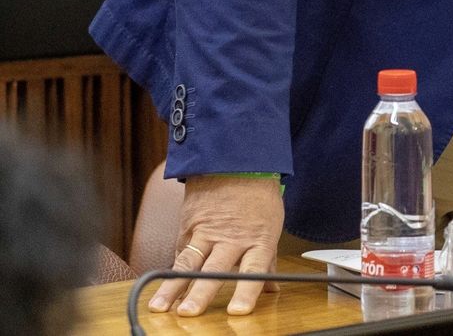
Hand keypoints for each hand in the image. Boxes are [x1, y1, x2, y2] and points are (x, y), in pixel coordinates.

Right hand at [149, 174, 283, 316]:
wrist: (235, 161)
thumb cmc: (257, 196)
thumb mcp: (271, 225)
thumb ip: (267, 260)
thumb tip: (271, 289)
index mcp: (259, 238)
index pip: (254, 269)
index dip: (246, 291)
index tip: (238, 311)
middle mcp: (232, 237)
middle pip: (215, 269)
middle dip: (201, 293)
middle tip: (189, 313)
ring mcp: (207, 231)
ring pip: (188, 262)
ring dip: (172, 286)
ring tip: (160, 306)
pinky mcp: (188, 225)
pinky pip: (180, 252)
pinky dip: (172, 271)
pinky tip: (161, 288)